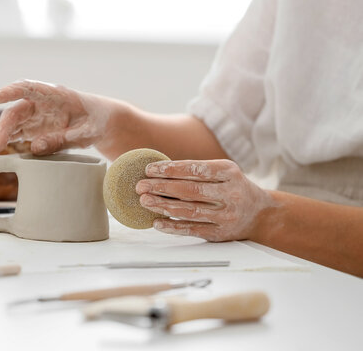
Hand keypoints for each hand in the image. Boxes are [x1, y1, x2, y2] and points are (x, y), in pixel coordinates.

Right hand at [0, 80, 110, 154]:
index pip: (29, 88)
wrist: (102, 123)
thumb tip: (35, 147)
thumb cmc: (96, 121)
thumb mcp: (85, 132)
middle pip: (16, 112)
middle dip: (2, 128)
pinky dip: (6, 142)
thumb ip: (62, 139)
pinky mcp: (35, 128)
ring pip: (12, 123)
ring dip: (0, 137)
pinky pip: (17, 133)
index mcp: (55, 94)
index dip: (10, 91)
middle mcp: (41, 102)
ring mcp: (36, 115)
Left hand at [136, 159, 275, 241]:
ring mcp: (227, 216)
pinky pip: (193, 230)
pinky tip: (157, 222)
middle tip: (141, 185)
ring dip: (163, 206)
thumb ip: (197, 171)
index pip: (196, 169)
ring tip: (145, 201)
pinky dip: (173, 226)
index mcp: (229, 172)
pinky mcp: (221, 234)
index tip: (150, 169)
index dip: (170, 169)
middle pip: (190, 190)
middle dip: (162, 187)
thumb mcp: (223, 172)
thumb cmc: (233, 188)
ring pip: (190, 211)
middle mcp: (230, 194)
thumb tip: (158, 171)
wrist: (261, 214)